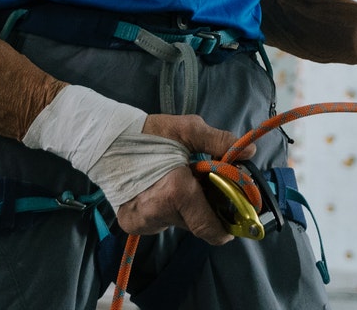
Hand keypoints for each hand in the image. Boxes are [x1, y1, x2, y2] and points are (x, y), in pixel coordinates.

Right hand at [112, 114, 243, 240]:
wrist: (106, 142)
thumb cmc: (150, 134)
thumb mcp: (189, 130)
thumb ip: (220, 142)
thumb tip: (250, 152)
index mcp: (176, 191)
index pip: (210, 227)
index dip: (227, 226)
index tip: (237, 218)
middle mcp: (158, 213)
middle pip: (197, 224)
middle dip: (207, 209)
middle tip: (205, 188)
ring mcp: (143, 222)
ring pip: (179, 222)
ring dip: (185, 208)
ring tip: (177, 182)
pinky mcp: (131, 224)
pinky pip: (161, 221)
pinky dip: (166, 209)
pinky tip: (158, 190)